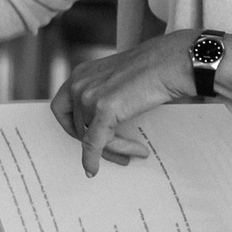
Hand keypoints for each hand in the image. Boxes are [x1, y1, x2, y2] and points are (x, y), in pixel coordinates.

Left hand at [50, 33, 186, 175]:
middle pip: (79, 126)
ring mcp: (89, 96)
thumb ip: (103, 95)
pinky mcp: (103, 110)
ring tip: (134, 153)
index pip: (62, 107)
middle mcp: (79, 84)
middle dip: (98, 144)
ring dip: (113, 149)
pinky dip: (92, 160)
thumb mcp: (117, 79)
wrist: (170, 62)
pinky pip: (93, 144)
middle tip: (116, 155)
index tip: (83, 138)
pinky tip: (94, 169)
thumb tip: (101, 125)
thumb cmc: (153, 68)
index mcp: (81, 75)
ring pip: (91, 137)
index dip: (70, 127)